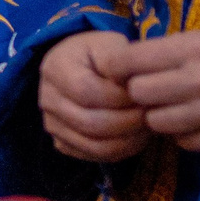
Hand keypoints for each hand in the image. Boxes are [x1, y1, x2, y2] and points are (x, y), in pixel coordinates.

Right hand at [38, 30, 149, 163]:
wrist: (78, 66)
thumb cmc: (97, 53)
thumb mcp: (108, 44)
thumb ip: (118, 61)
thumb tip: (130, 87)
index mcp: (55, 69)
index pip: (88, 92)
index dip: (120, 98)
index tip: (144, 93)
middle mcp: (47, 99)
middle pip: (91, 124)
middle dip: (129, 122)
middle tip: (152, 114)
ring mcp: (52, 124)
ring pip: (95, 146)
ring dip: (129, 140)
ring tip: (147, 126)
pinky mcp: (62, 143)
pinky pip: (95, 156)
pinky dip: (121, 151)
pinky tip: (135, 135)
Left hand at [110, 24, 199, 152]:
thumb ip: (177, 48)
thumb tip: (137, 59)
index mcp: (193, 48)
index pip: (131, 60)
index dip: (118, 66)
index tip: (119, 69)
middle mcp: (196, 80)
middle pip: (138, 93)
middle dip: (139, 92)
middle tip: (150, 89)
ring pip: (156, 122)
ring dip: (159, 116)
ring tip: (174, 107)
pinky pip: (183, 142)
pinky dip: (184, 134)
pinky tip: (196, 122)